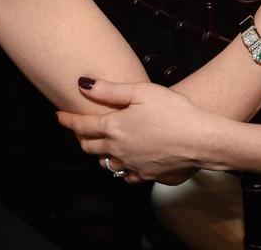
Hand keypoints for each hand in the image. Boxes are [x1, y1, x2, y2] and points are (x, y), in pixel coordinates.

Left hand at [57, 78, 209, 184]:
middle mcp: (118, 149)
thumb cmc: (174, 111)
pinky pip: (126, 176)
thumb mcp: (141, 91)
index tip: (58, 116)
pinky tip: (126, 162)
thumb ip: (109, 90)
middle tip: (79, 130)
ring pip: (105, 164)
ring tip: (101, 146)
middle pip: (89, 147)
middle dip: (80, 138)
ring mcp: (132, 165)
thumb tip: (83, 84)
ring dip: (99, 154)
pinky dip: (120, 168)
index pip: (82, 125)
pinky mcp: (147, 176)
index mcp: (114, 127)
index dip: (68, 120)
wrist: (201, 139)